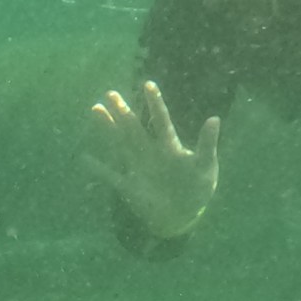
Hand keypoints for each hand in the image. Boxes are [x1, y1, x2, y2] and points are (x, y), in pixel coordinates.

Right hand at [85, 80, 219, 238]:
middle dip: (123, 111)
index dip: (155, 103)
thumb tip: (215, 118)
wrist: (183, 216)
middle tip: (110, 93)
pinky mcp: (129, 187)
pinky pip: (111, 176)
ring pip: (120, 143)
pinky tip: (85, 158)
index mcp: (170, 147)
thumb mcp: (206, 167)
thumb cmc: (197, 189)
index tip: (148, 84)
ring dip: (108, 127)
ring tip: (96, 109)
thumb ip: (207, 144)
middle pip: (134, 127)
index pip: (161, 121)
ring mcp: (138, 168)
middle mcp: (151, 152)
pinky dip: (99, 169)